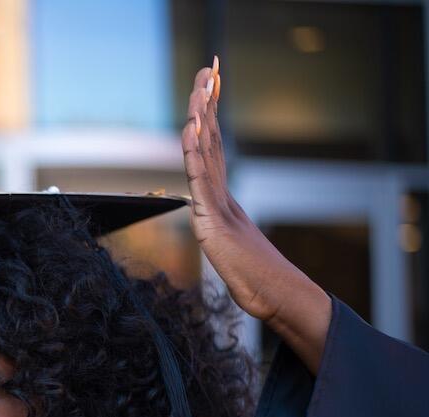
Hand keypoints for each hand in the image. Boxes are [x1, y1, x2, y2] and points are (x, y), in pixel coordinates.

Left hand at [181, 57, 285, 322]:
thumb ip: (221, 227)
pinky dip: (196, 154)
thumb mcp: (229, 245)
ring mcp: (219, 205)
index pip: (212, 147)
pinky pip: (202, 181)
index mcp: (221, 197)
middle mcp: (221, 194)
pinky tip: (192, 129)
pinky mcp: (214, 221)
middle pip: (211, 139)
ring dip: (202, 116)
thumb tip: (216, 221)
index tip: (208, 85)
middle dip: (207, 102)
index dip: (208, 115)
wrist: (275, 297)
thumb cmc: (255, 278)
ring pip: (207, 152)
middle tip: (208, 67)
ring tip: (201, 83)